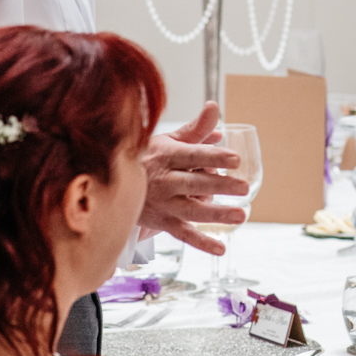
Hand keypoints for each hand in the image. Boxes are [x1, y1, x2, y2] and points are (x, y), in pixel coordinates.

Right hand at [139, 102, 248, 253]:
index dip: (213, 157)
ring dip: (216, 214)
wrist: (112, 183)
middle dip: (220, 185)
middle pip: (194, 184)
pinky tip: (221, 248)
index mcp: (165, 156)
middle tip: (244, 187)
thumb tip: (214, 107)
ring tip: (241, 215)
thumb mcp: (168, 139)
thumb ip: (195, 128)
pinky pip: (183, 235)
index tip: (235, 159)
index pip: (192, 156)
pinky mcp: (162, 222)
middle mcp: (164, 181)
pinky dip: (201, 243)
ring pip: (191, 210)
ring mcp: (162, 204)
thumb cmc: (147, 158)